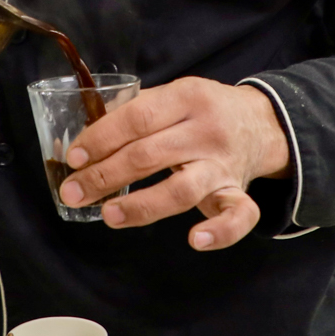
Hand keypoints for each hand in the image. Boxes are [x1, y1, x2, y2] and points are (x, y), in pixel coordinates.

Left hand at [60, 78, 290, 250]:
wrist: (261, 122)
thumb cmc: (203, 111)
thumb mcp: (175, 94)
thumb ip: (136, 110)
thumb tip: (85, 138)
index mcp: (187, 97)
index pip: (138, 118)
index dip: (101, 139)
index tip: (73, 158)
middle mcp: (206, 131)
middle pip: (149, 155)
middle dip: (104, 176)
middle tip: (73, 192)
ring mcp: (223, 165)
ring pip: (182, 190)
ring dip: (141, 205)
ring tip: (109, 215)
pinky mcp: (237, 192)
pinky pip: (238, 215)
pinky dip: (220, 232)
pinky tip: (196, 241)